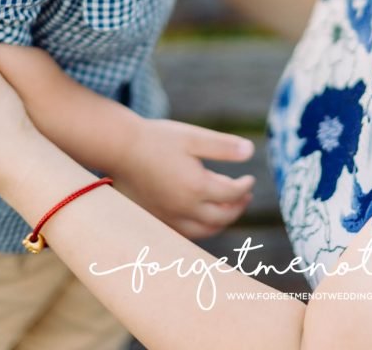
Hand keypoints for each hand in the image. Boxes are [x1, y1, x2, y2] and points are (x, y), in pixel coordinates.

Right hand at [114, 117, 255, 239]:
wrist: (121, 148)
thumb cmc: (158, 139)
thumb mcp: (194, 137)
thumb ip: (224, 146)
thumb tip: (251, 152)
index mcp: (197, 187)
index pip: (231, 194)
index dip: (244, 187)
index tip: (250, 179)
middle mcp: (184, 208)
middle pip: (221, 218)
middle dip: (237, 208)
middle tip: (245, 197)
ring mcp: (169, 217)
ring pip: (203, 231)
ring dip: (220, 222)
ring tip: (227, 209)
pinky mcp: (156, 219)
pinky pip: (184, 234)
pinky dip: (199, 229)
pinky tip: (200, 216)